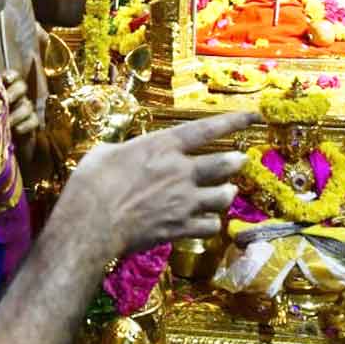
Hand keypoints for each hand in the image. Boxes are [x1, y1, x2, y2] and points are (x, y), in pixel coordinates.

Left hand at [3, 69, 38, 140]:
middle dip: (14, 92)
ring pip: (27, 105)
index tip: (6, 79)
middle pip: (21, 87)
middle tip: (7, 100)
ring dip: (18, 113)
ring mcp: (25, 109)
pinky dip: (26, 125)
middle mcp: (16, 96)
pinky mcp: (31, 124)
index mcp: (4, 89)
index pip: (12, 76)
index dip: (11, 75)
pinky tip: (17, 130)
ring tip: (8, 121)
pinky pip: (34, 121)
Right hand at [65, 112, 259, 254]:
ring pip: (225, 196)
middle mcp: (180, 171)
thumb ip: (126, 151)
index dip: (234, 120)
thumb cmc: (91, 183)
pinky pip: (211, 226)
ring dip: (227, 193)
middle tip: (239, 160)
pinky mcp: (181, 228)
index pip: (207, 128)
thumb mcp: (105, 153)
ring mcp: (184, 201)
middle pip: (226, 164)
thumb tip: (123, 153)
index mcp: (162, 146)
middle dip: (237, 161)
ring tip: (224, 192)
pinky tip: (205, 220)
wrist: (90, 224)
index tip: (254, 115)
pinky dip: (211, 223)